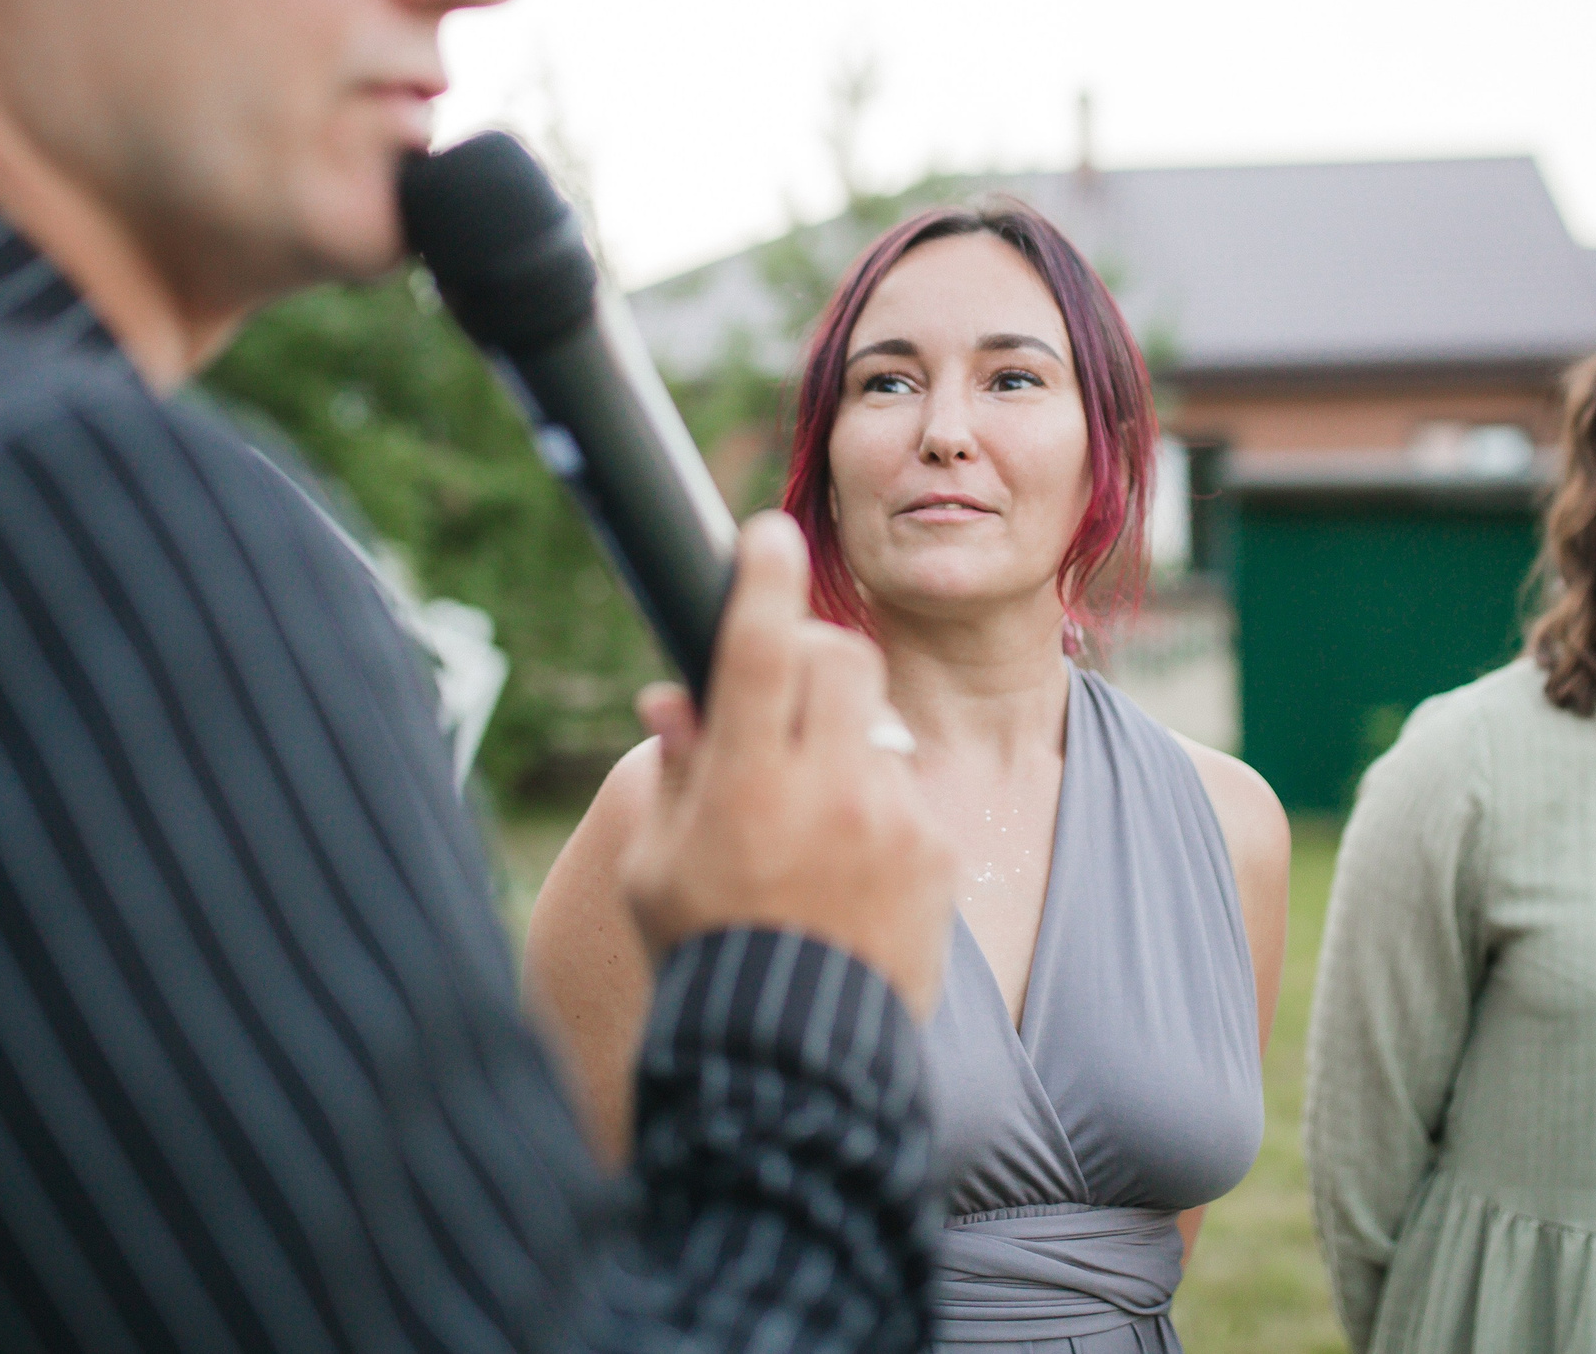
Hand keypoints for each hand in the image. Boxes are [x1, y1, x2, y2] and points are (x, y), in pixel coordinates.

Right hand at [618, 512, 954, 1017]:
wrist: (798, 1062)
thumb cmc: (710, 956)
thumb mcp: (658, 867)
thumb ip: (677, 771)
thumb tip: (675, 696)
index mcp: (745, 787)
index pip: (761, 650)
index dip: (764, 580)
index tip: (768, 534)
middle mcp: (826, 792)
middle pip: (843, 656)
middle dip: (816, 652)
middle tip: (789, 684)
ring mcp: (891, 821)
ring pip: (874, 723)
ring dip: (841, 741)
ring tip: (811, 815)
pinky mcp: (937, 854)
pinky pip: (905, 791)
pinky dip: (876, 805)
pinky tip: (849, 864)